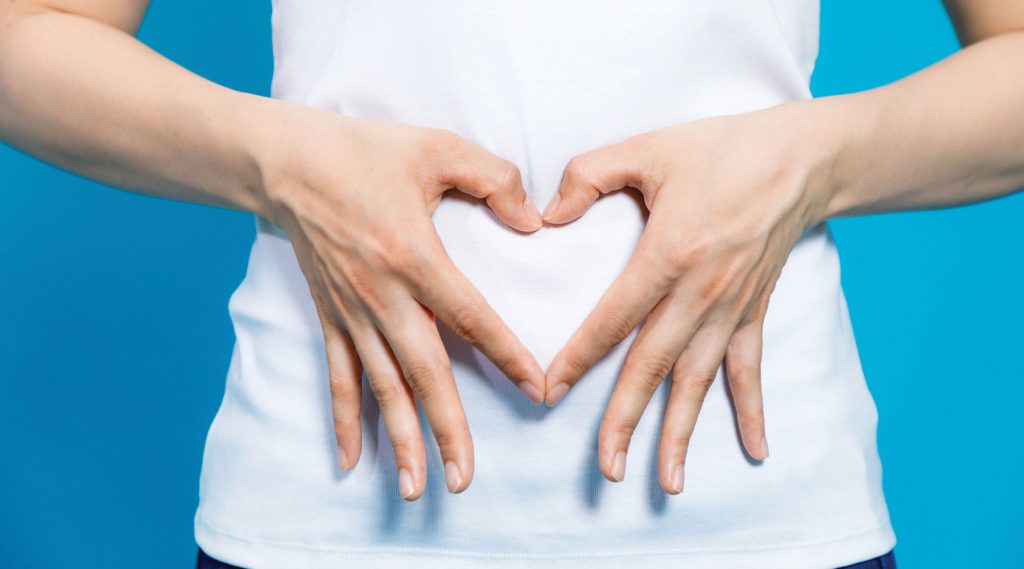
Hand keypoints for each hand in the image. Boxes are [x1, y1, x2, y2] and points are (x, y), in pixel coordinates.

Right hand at [251, 100, 545, 499]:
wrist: (284, 161)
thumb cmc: (363, 151)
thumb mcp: (437, 148)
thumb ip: (494, 179)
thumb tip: (533, 220)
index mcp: (414, 255)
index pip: (471, 318)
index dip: (507, 356)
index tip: (537, 390)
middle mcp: (382, 294)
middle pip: (423, 372)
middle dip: (447, 428)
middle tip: (464, 478)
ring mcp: (352, 311)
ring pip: (381, 386)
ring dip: (400, 439)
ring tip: (418, 487)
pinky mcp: (330, 315)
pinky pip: (339, 375)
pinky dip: (345, 419)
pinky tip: (352, 460)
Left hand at [541, 102, 837, 493]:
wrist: (802, 157)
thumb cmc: (721, 149)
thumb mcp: (648, 148)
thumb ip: (588, 175)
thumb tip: (546, 214)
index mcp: (669, 254)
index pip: (612, 319)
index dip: (578, 358)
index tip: (548, 392)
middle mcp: (701, 292)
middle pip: (654, 366)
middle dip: (626, 420)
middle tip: (606, 468)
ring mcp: (732, 307)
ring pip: (699, 380)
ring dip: (682, 432)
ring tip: (667, 482)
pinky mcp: (755, 310)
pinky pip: (750, 368)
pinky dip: (751, 410)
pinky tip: (755, 451)